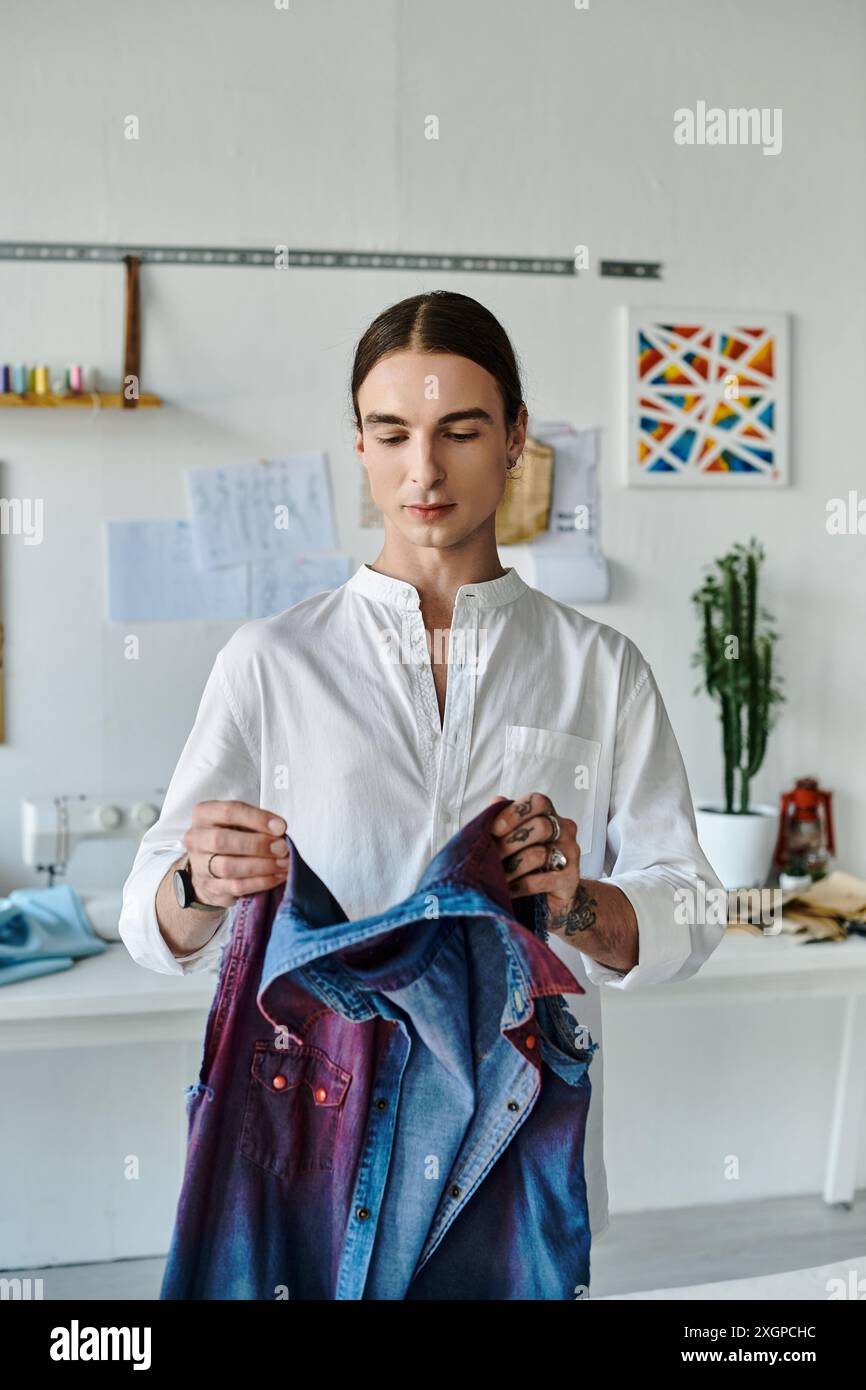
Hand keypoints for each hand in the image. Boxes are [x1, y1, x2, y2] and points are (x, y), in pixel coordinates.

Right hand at [182, 800, 289, 907]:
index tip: (281, 827)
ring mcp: (200, 866)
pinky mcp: (210, 888)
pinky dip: (261, 882)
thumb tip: (279, 832)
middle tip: (282, 848)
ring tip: (284, 863)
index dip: (257, 819)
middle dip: (257, 844)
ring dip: (262, 866)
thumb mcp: (239, 822)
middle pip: (222, 841)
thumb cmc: (230, 837)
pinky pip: (237, 887)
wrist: (208, 867)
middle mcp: (196, 839)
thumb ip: (257, 823)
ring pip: (228, 867)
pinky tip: (277, 876)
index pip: (228, 812)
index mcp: (203, 815)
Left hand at [490, 792, 596, 933]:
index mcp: (550, 815)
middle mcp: (565, 830)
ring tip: (496, 875)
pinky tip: (508, 890)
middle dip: (510, 843)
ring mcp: (570, 854)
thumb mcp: (513, 839)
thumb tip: (496, 801)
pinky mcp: (570, 879)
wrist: (551, 897)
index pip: (537, 802)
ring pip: (538, 854)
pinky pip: (540, 881)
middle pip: (541, 826)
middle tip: (491, 856)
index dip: (514, 813)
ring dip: (511, 867)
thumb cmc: (528, 863)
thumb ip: (504, 819)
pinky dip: (519, 886)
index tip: (494, 829)